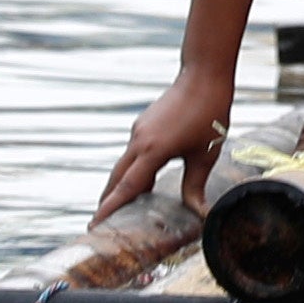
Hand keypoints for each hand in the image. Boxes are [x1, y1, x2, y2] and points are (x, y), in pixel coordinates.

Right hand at [99, 65, 234, 219]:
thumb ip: (195, 185)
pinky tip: (140, 184)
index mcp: (153, 150)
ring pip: (124, 165)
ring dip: (120, 186)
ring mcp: (139, 131)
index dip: (111, 208)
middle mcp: (140, 141)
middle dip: (109, 201)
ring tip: (119, 210)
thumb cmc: (208, 114)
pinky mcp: (143, 125)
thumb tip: (198, 213)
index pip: (128, 187)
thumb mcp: (205, 155)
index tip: (95, 225)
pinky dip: (131, 171)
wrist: (203, 77)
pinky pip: (132, 154)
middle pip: (117, 178)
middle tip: (101, 225)